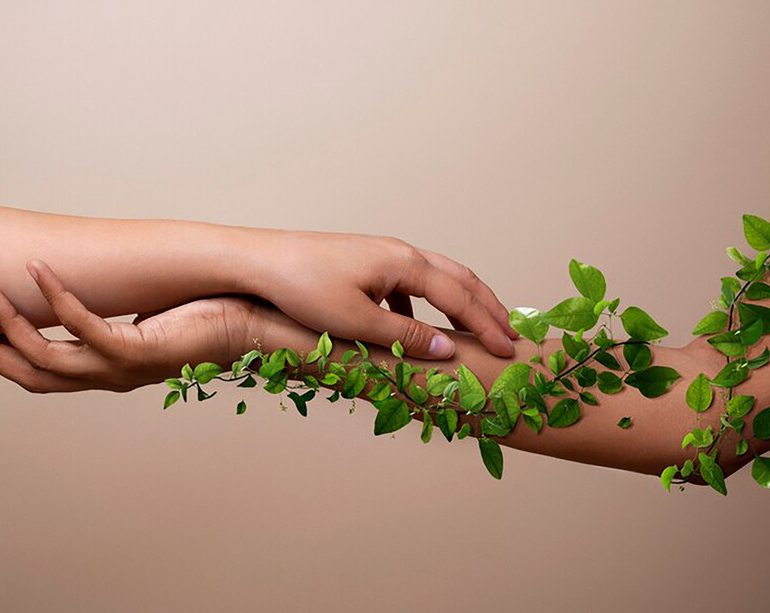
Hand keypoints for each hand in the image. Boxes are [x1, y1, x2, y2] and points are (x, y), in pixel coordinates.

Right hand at [0, 260, 259, 392]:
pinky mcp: (138, 351)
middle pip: (32, 373)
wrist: (245, 330)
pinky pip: (85, 326)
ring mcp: (120, 368)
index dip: (0, 359)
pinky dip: (57, 298)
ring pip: (49, 354)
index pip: (39, 375)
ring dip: (12, 321)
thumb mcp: (143, 320)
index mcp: (103, 374)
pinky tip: (39, 270)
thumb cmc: (198, 318)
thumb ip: (110, 317)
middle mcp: (107, 378)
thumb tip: (81, 292)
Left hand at [248, 230, 517, 358]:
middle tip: (510, 334)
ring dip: (459, 304)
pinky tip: (413, 328)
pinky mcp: (364, 262)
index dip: (487, 325)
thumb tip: (448, 348)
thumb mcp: (357, 322)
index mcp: (404, 263)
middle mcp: (399, 252)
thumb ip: (406, 337)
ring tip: (474, 330)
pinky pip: (408, 283)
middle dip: (487, 307)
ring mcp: (382, 254)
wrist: (259, 261)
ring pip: (435, 278)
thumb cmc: (302, 289)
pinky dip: (423, 304)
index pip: (460, 296)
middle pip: (458, 278)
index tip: (509, 350)